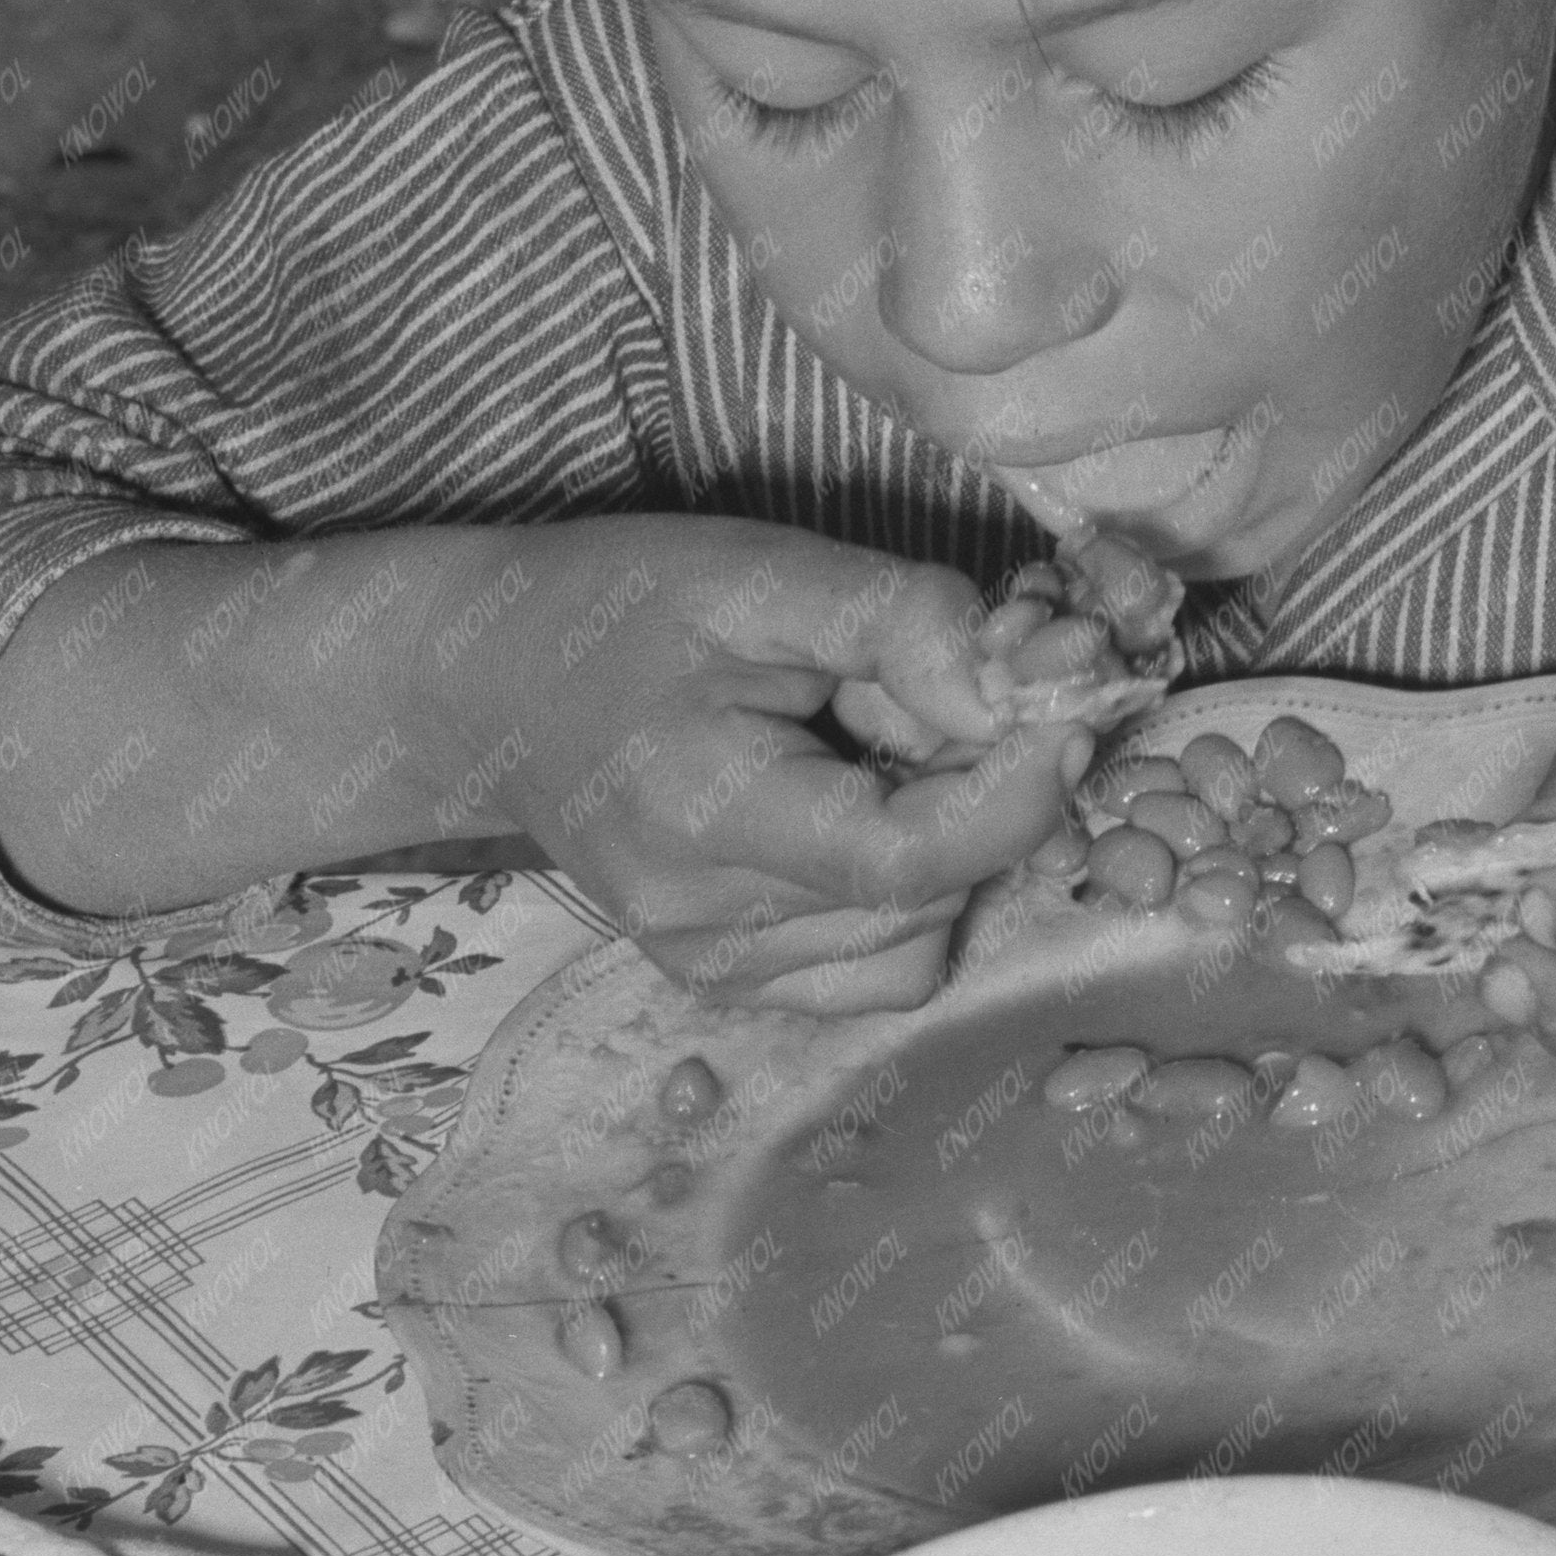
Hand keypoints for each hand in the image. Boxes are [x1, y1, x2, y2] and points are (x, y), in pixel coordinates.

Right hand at [472, 518, 1098, 1011]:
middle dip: (982, 795)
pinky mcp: (729, 984)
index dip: (1017, 794)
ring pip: (921, 937)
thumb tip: (1024, 697)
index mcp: (698, 812)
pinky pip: (882, 967)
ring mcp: (713, 967)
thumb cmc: (622, 607)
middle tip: (944, 699)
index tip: (1068, 711)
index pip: (907, 857)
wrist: (487, 685)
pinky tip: (859, 812)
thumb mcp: (760, 572)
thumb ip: (901, 624)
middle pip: (927, 892)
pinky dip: (912, 895)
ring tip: (873, 749)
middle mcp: (703, 922)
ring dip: (948, 845)